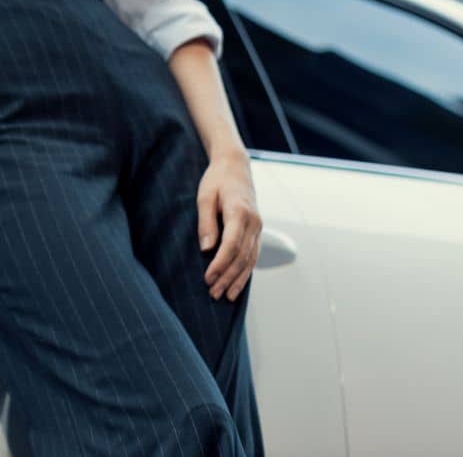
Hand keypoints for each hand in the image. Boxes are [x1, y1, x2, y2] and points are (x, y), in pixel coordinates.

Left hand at [198, 151, 261, 300]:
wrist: (235, 166)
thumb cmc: (216, 180)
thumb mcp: (205, 197)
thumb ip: (206, 223)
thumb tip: (206, 249)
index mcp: (240, 213)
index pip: (232, 245)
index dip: (220, 264)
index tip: (208, 278)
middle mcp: (254, 223)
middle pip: (242, 257)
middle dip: (228, 277)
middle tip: (213, 294)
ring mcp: (258, 228)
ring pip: (250, 259)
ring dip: (238, 279)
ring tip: (226, 296)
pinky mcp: (257, 231)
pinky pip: (253, 255)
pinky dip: (245, 272)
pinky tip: (237, 285)